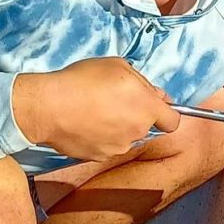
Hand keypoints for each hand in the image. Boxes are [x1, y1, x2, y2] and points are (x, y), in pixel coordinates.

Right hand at [13, 57, 179, 161]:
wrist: (49, 106)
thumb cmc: (84, 80)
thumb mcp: (119, 66)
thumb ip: (142, 82)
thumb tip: (153, 94)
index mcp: (147, 108)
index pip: (173, 121)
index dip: (165, 113)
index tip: (152, 105)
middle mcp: (138, 131)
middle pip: (145, 126)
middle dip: (135, 115)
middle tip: (113, 100)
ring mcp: (118, 147)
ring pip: (125, 137)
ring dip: (116, 127)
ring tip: (93, 112)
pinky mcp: (98, 156)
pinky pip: (105, 146)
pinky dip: (99, 137)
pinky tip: (83, 124)